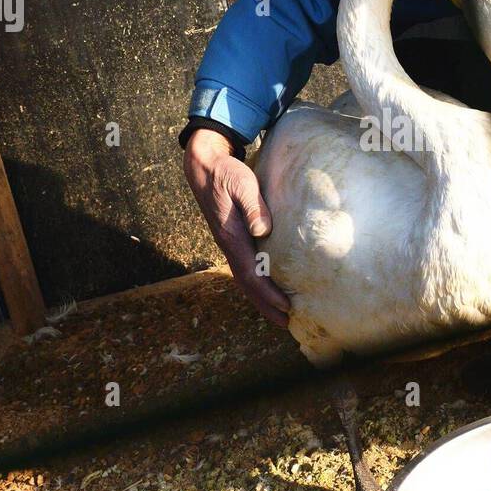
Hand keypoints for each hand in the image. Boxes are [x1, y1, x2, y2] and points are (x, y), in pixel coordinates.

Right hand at [183, 128, 289, 326]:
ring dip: (260, 298)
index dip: (268, 293)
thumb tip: (262, 230)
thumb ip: (254, 206)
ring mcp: (228, 243)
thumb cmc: (227, 173)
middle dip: (265, 305)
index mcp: (232, 236)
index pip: (251, 273)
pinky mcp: (232, 238)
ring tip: (279, 314)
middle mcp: (228, 245)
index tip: (286, 307)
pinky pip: (244, 268)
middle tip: (285, 323)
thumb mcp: (242, 184)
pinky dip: (256, 283)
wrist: (204, 167)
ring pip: (244, 278)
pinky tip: (267, 288)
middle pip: (247, 284)